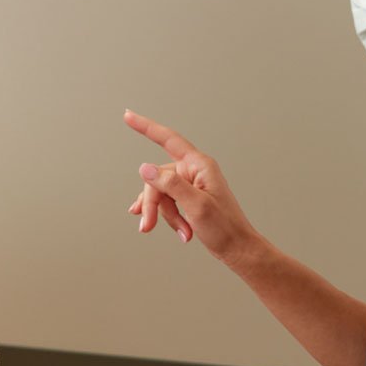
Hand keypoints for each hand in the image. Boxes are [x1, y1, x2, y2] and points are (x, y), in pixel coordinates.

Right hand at [123, 110, 260, 263]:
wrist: (238, 249)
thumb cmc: (225, 228)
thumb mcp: (196, 206)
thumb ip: (170, 185)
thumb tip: (145, 168)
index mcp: (199, 165)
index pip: (168, 139)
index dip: (146, 127)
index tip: (128, 116)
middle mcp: (194, 171)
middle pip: (158, 178)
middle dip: (154, 204)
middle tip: (148, 226)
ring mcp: (190, 184)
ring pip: (160, 193)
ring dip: (164, 215)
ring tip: (182, 233)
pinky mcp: (188, 197)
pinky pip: (166, 201)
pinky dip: (165, 216)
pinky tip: (154, 225)